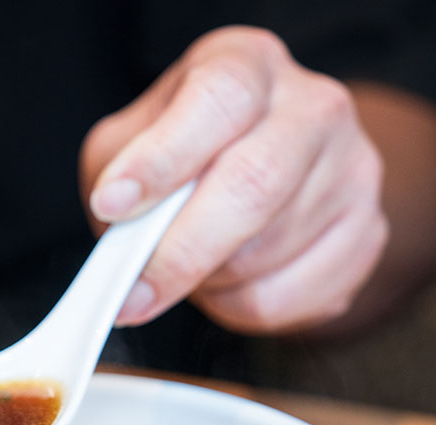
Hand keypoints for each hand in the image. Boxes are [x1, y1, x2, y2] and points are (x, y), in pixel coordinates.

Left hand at [80, 26, 387, 333]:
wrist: (259, 172)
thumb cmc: (181, 154)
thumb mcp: (131, 140)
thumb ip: (118, 172)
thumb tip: (120, 220)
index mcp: (247, 64)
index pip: (218, 101)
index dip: (161, 159)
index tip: (112, 204)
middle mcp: (312, 107)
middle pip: (254, 185)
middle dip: (180, 251)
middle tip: (132, 290)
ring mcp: (352, 170)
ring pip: (266, 253)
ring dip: (206, 281)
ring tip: (186, 265)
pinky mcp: (365, 234)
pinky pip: (290, 297)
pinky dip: (238, 307)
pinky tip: (225, 283)